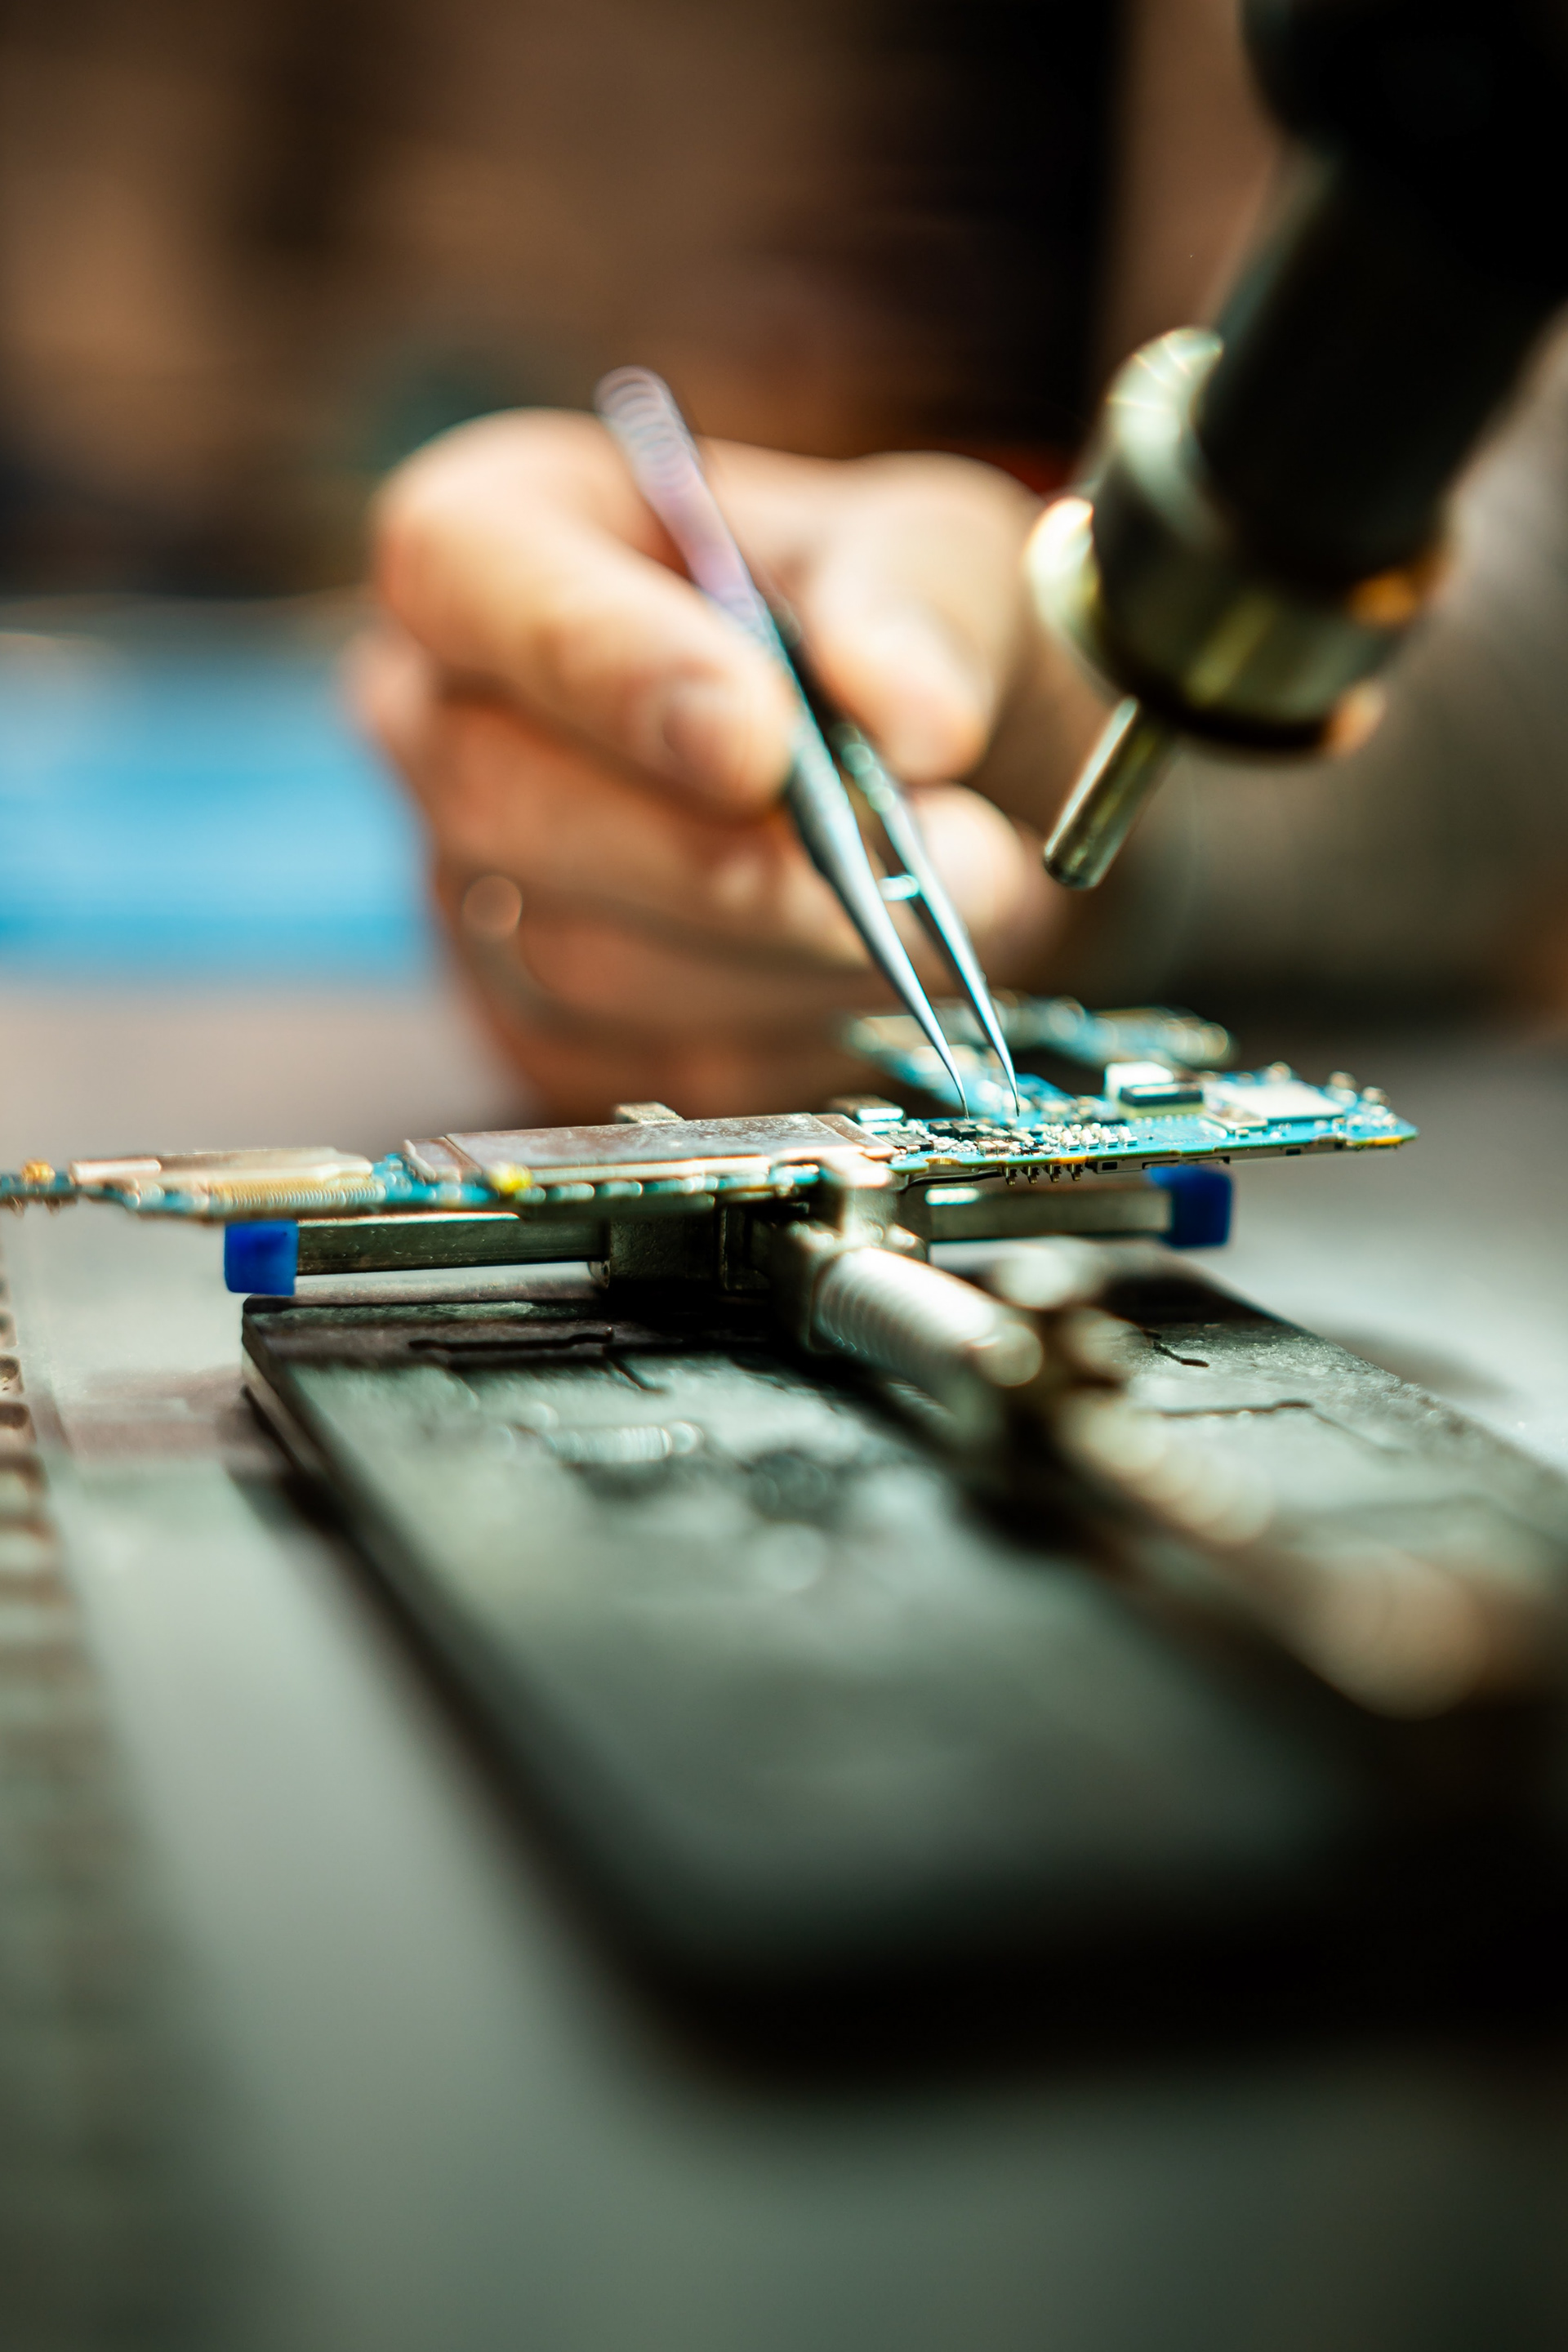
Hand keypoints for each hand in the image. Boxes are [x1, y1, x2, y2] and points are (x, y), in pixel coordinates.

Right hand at [353, 410, 1104, 1119]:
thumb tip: (916, 720)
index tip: (756, 738)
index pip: (461, 568)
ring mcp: (475, 892)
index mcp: (496, 538)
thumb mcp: (932, 552)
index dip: (600, 661)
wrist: (936, 784)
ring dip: (794, 952)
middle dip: (721, 855)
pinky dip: (798, 1030)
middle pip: (503, 799)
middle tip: (910, 855)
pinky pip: (648, 1069)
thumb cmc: (887, 629)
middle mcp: (445, 718)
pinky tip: (887, 972)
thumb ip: (921, 608)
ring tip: (956, 898)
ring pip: (584, 960)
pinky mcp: (544, 1035)